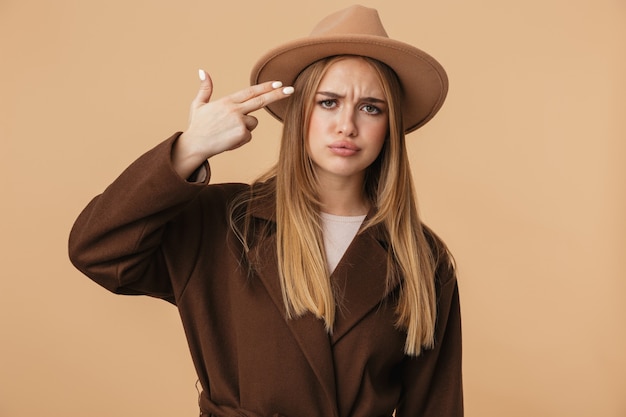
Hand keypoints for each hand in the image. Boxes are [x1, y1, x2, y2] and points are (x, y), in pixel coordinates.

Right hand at [172, 69, 293, 178]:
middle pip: (261, 101)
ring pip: (253, 123)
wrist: (195, 145)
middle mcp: (234, 109)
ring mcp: (239, 121)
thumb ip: (205, 89)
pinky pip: (249, 136)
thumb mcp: (198, 105)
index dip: (265, 87)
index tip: (278, 83)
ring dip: (244, 128)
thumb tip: (202, 71)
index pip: (250, 92)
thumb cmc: (197, 126)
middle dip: (277, 94)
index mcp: (227, 101)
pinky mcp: (242, 133)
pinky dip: (240, 140)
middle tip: (291, 89)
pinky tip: (228, 140)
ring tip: (228, 132)